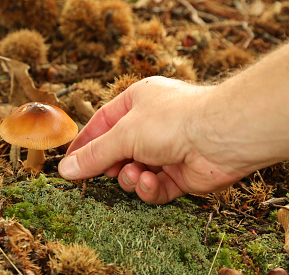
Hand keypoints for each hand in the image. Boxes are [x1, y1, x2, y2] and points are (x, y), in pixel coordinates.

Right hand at [58, 76, 247, 203]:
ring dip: (130, 177)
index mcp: (137, 101)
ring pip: (133, 171)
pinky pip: (154, 186)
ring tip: (135, 173)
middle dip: (110, 165)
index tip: (68, 164)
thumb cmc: (173, 120)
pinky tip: (151, 181)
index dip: (84, 144)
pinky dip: (149, 187)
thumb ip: (95, 154)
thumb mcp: (124, 134)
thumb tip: (66, 169)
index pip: (101, 124)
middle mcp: (151, 124)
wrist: (223, 135)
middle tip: (106, 171)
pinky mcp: (180, 173)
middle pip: (116, 151)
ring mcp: (166, 149)